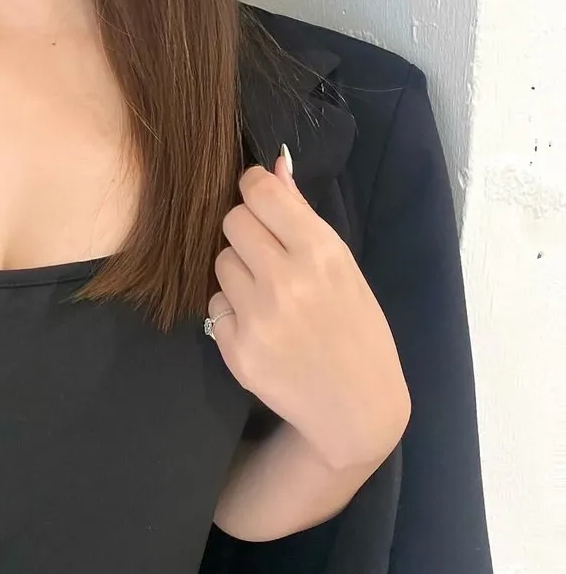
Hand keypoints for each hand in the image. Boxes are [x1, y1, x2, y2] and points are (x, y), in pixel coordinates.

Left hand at [207, 146, 410, 471]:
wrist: (358, 410)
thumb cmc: (358, 330)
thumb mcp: (345, 267)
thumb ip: (303, 216)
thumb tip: (274, 164)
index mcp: (321, 252)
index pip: (259, 190)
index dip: (255, 190)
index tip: (262, 202)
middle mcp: (285, 280)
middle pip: (232, 220)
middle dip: (247, 231)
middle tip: (269, 255)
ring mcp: (257, 317)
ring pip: (220, 262)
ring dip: (238, 273)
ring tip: (270, 297)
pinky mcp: (235, 349)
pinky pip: (215, 304)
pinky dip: (233, 312)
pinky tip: (263, 329)